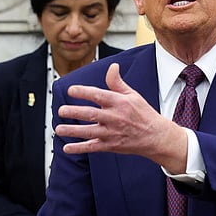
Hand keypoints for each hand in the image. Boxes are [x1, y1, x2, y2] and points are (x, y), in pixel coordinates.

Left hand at [55, 63, 188, 173]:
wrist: (156, 137)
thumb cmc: (143, 114)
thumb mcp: (132, 95)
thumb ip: (117, 83)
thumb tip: (112, 67)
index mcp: (119, 103)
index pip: (99, 95)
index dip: (84, 92)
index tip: (71, 90)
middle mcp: (115, 118)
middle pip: (91, 114)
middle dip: (74, 112)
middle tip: (61, 110)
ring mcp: (112, 133)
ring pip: (89, 132)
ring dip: (73, 131)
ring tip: (59, 129)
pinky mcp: (111, 145)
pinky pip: (93, 147)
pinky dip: (79, 148)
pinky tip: (67, 148)